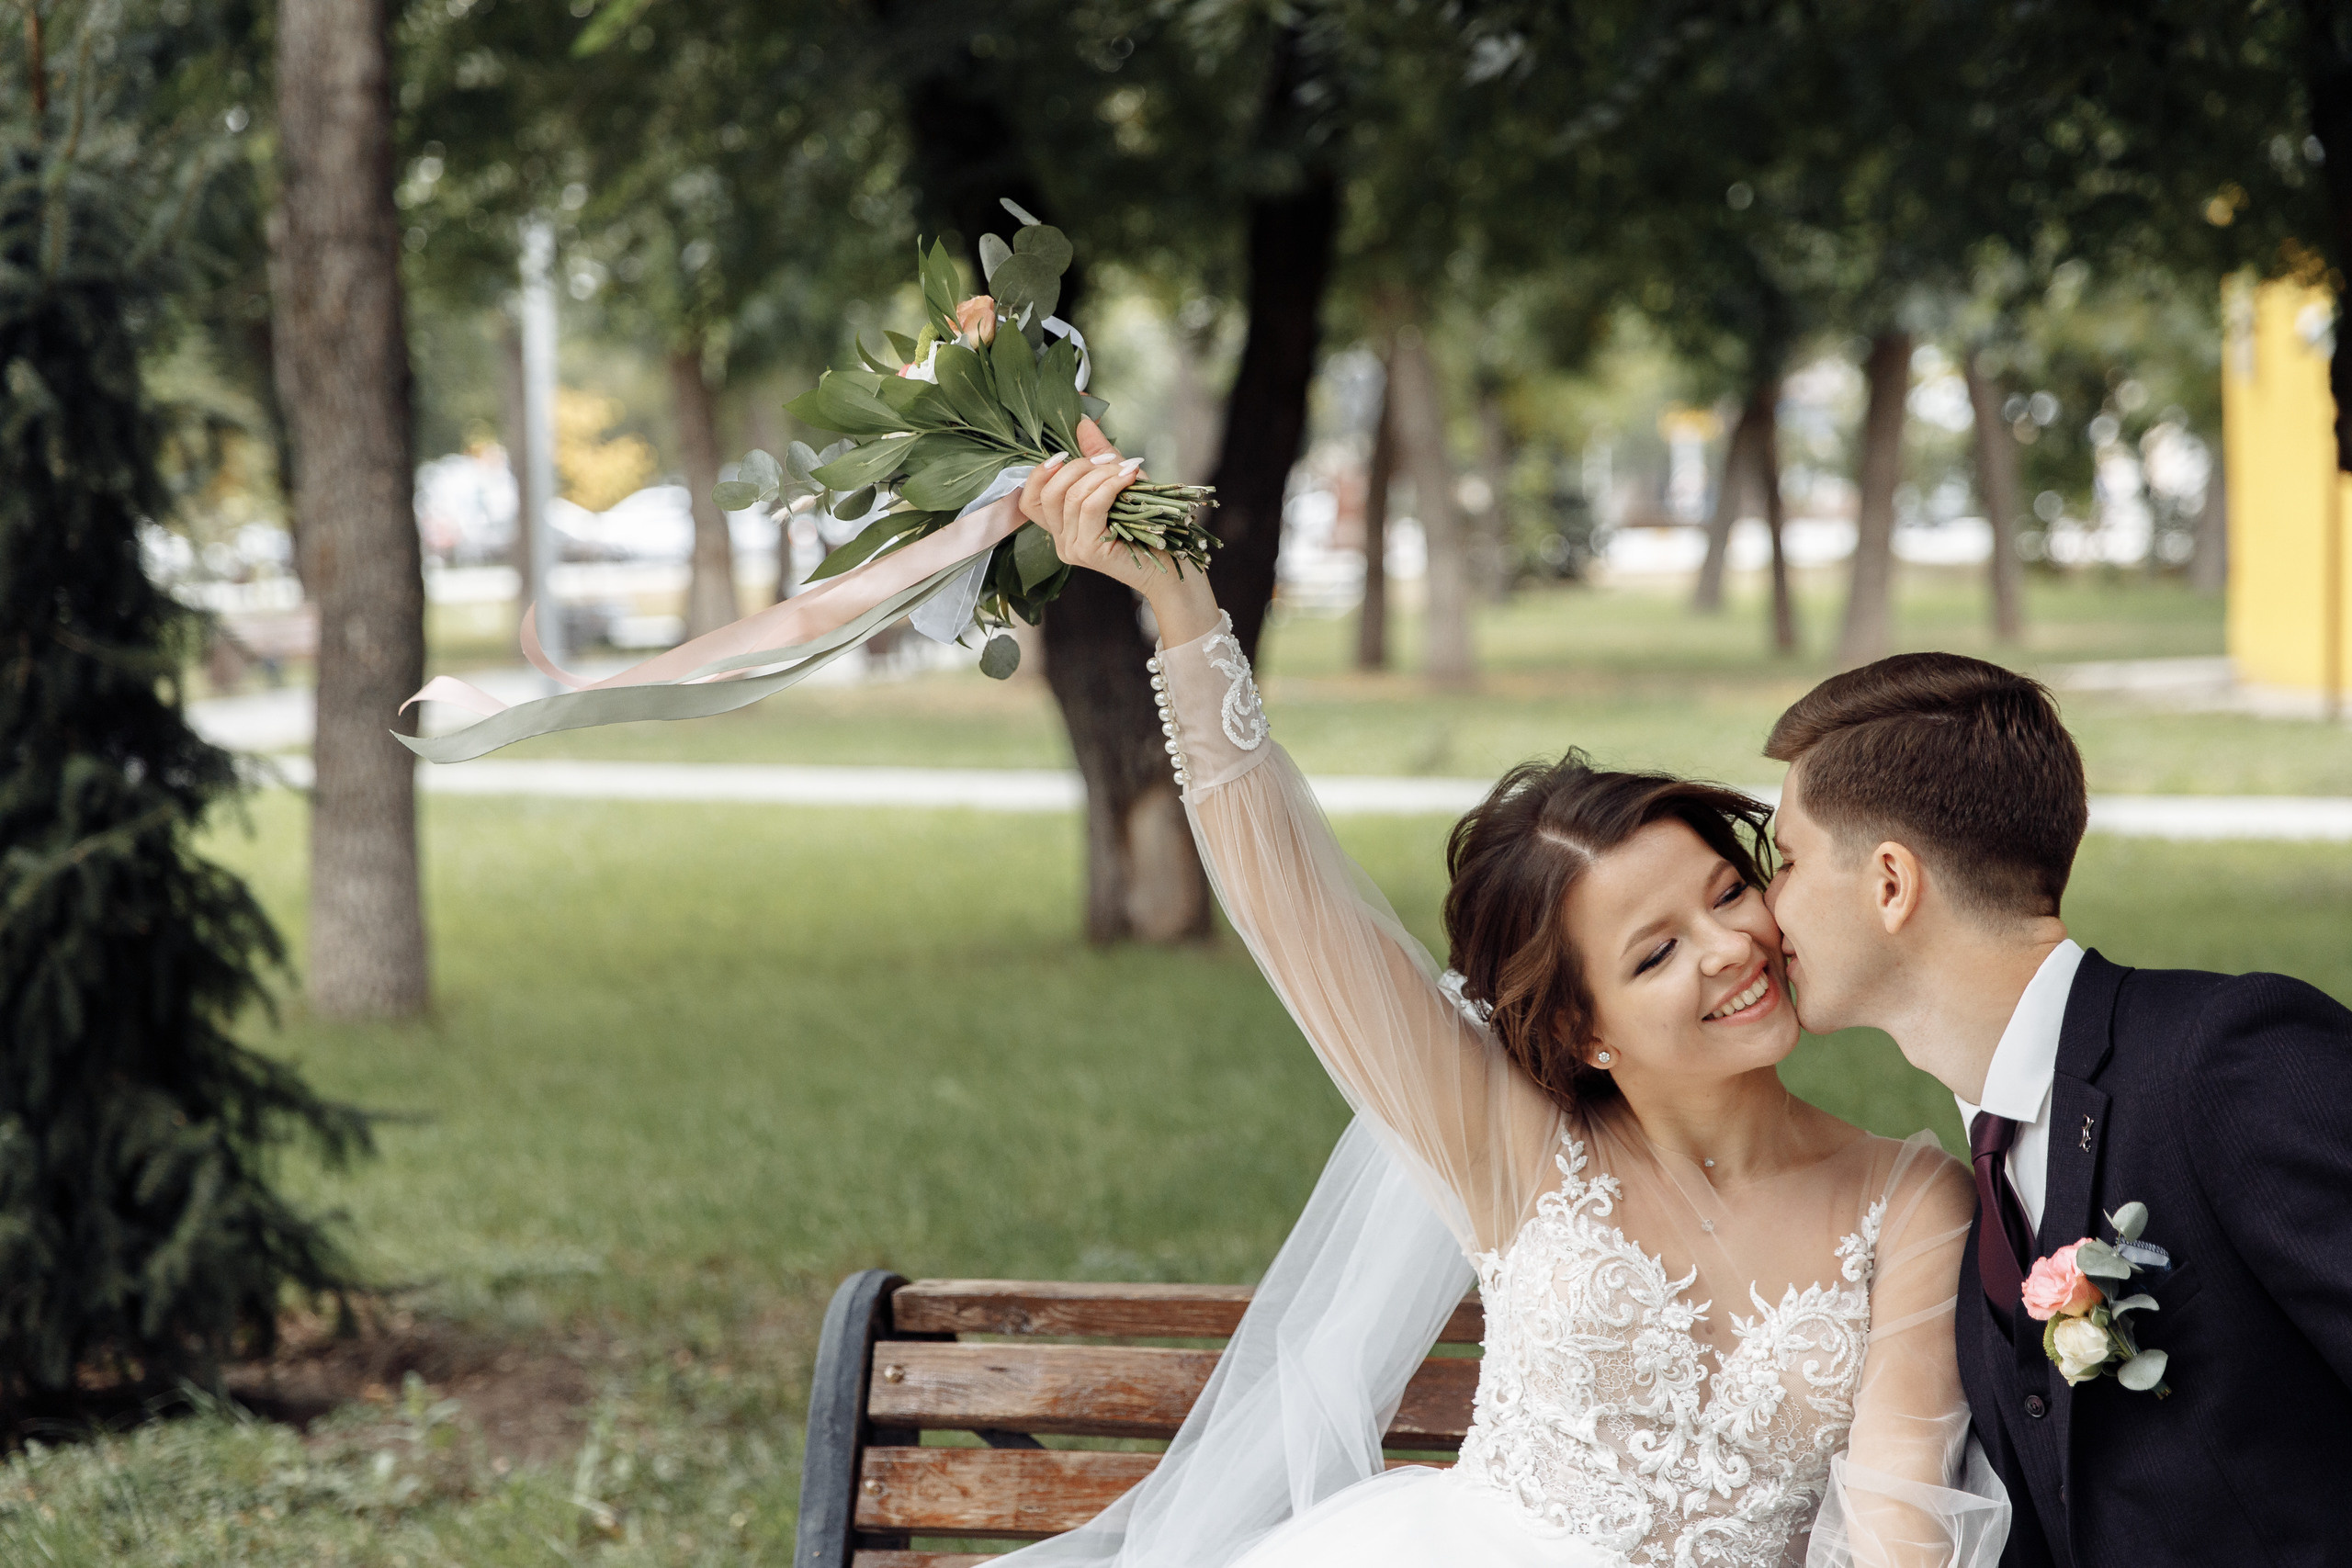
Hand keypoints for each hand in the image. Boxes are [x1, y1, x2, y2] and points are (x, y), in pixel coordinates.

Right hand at [1018, 418, 1221, 642]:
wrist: (1173, 561)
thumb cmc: (1147, 524)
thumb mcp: (1118, 481)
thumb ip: (1097, 455)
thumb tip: (1083, 421)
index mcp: (1060, 527)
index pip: (1029, 500)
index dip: (1040, 473)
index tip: (1064, 454)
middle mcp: (1060, 541)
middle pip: (1050, 493)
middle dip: (1079, 467)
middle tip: (1110, 460)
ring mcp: (1072, 548)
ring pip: (1073, 497)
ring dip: (1101, 475)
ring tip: (1126, 469)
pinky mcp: (1089, 551)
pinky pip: (1091, 507)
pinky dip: (1110, 485)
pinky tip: (1129, 477)